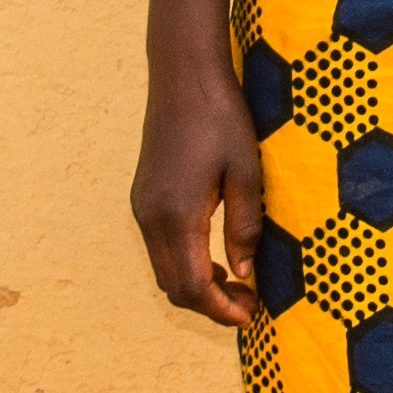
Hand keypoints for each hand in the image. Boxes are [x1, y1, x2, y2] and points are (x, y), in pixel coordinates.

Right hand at [131, 62, 267, 322]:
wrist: (183, 77)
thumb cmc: (222, 119)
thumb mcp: (246, 173)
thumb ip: (244, 227)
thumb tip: (243, 274)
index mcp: (177, 215)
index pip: (191, 286)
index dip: (219, 310)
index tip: (250, 315)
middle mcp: (151, 217)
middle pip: (172, 286)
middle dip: (208, 304)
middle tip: (248, 303)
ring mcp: (142, 207)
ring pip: (164, 268)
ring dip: (196, 285)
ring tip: (237, 283)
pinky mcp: (144, 196)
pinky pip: (160, 247)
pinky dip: (185, 262)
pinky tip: (214, 254)